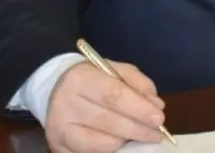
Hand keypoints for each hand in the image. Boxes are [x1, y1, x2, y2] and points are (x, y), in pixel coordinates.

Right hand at [45, 61, 166, 152]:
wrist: (55, 90)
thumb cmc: (93, 79)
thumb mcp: (115, 70)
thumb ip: (138, 84)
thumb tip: (156, 106)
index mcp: (80, 78)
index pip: (113, 95)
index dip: (139, 108)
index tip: (159, 118)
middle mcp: (65, 104)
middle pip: (108, 121)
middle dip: (137, 129)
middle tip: (157, 134)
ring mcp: (59, 128)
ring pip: (100, 142)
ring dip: (126, 142)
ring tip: (141, 136)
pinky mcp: (59, 146)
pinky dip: (112, 149)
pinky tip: (123, 143)